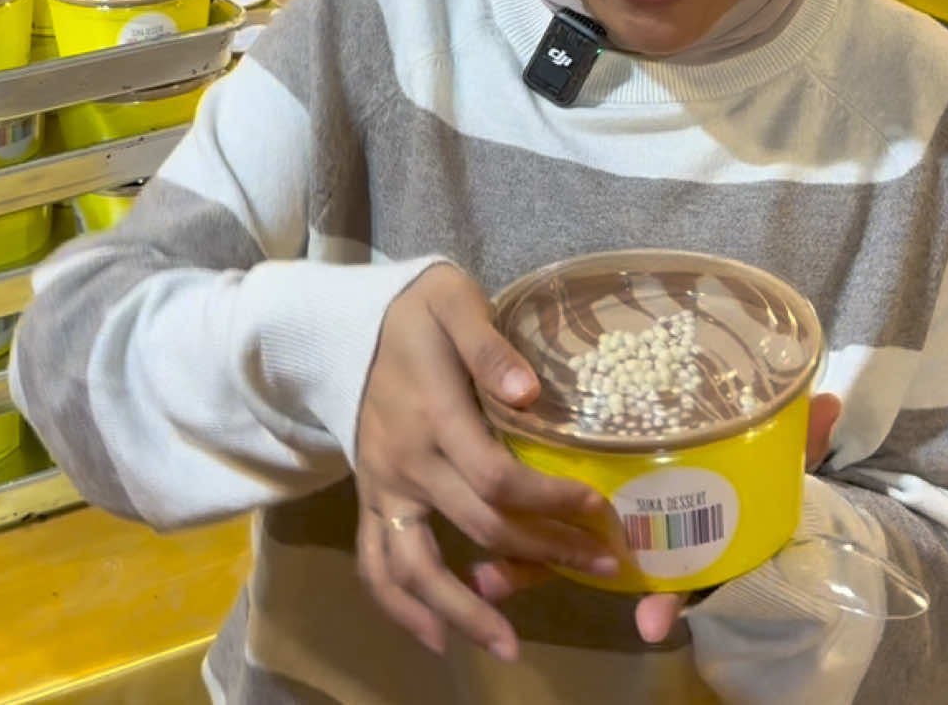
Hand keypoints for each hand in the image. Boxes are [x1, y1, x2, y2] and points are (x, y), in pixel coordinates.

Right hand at [355, 264, 619, 660]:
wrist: (345, 324)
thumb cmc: (415, 310)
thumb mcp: (453, 302)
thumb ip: (489, 347)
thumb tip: (529, 394)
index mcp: (434, 415)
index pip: (497, 478)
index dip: (550, 500)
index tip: (597, 507)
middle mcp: (407, 461)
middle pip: (479, 525)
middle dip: (545, 551)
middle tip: (602, 568)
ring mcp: (384, 486)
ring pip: (416, 565)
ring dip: (462, 612)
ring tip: (508, 646)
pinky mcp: (371, 498)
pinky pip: (376, 563)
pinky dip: (401, 606)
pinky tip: (436, 637)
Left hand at [473, 392, 844, 646]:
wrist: (735, 469)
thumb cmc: (752, 467)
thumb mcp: (777, 452)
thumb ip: (800, 434)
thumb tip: (834, 405)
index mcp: (698, 531)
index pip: (687, 573)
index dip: (670, 595)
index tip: (650, 621)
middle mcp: (651, 542)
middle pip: (608, 570)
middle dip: (569, 577)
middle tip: (527, 588)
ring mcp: (613, 533)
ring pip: (567, 559)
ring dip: (527, 571)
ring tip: (485, 580)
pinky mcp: (579, 511)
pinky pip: (544, 539)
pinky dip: (516, 557)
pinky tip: (481, 565)